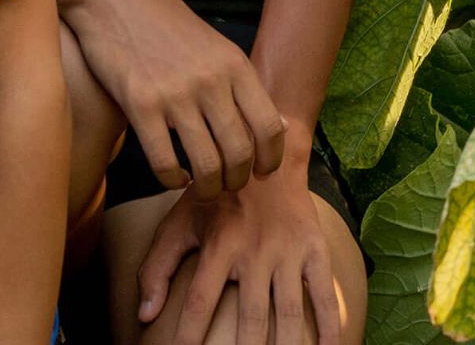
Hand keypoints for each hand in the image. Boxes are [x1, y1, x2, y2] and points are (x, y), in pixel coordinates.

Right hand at [59, 0, 284, 196]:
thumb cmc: (164, 23)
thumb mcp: (214, 45)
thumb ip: (242, 86)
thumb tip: (282, 125)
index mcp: (233, 63)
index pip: (271, 128)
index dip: (270, 160)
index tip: (260, 172)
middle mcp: (209, 80)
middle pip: (240, 154)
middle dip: (236, 180)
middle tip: (225, 182)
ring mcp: (174, 93)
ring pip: (207, 166)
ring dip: (207, 187)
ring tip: (200, 183)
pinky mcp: (140, 104)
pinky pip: (165, 163)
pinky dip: (172, 180)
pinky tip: (172, 173)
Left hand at [137, 150, 341, 344]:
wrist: (261, 148)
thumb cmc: (213, 196)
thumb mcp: (178, 222)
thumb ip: (157, 267)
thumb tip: (144, 316)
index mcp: (217, 245)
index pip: (198, 302)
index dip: (187, 337)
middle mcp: (253, 251)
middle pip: (250, 318)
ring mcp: (287, 251)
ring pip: (288, 313)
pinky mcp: (314, 249)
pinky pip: (325, 294)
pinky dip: (330, 327)